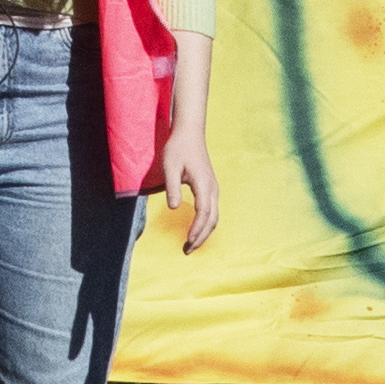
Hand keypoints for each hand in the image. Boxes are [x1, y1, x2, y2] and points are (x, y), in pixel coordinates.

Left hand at [160, 129, 225, 254]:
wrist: (190, 133)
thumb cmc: (178, 148)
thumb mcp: (170, 166)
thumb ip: (172, 187)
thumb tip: (174, 208)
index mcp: (203, 184)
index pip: (203, 213)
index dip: (197, 229)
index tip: (187, 241)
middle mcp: (212, 188)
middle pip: (212, 219)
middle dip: (201, 237)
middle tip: (187, 250)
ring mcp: (213, 188)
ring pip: (214, 216)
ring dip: (204, 232)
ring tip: (191, 243)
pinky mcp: (210, 187)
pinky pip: (212, 210)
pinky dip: (206, 224)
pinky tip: (196, 229)